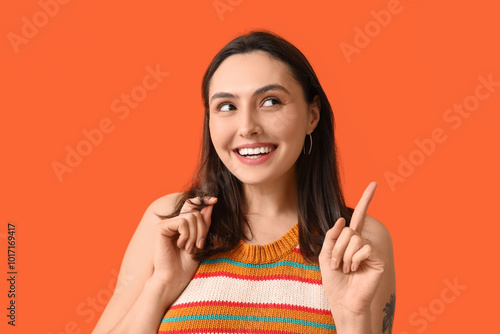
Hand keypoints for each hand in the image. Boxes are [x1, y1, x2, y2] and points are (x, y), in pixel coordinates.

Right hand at [151, 196, 216, 291]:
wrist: (175, 278)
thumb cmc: (187, 264)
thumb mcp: (201, 241)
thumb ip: (204, 224)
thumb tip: (210, 205)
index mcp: (182, 224)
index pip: (193, 205)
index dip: (204, 200)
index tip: (215, 200)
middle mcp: (173, 222)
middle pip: (195, 212)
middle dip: (202, 229)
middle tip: (198, 245)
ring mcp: (166, 224)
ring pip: (190, 217)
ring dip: (195, 235)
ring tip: (189, 248)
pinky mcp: (161, 228)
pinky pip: (182, 222)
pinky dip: (187, 235)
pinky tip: (181, 245)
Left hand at [318, 182, 384, 314]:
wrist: (343, 301)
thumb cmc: (334, 281)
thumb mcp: (325, 256)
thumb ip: (331, 236)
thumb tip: (342, 220)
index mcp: (350, 239)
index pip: (359, 216)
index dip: (366, 199)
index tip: (374, 184)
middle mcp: (362, 241)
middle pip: (347, 230)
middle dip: (337, 248)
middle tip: (338, 264)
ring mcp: (371, 249)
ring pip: (354, 238)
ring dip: (344, 255)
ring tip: (346, 269)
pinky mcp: (378, 258)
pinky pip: (363, 247)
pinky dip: (354, 259)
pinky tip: (355, 270)